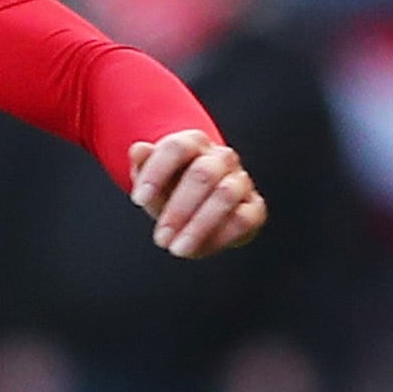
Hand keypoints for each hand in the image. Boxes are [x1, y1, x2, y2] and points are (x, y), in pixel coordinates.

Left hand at [128, 131, 267, 258]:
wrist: (197, 207)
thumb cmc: (170, 188)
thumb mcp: (150, 180)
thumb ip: (143, 166)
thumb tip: (138, 150)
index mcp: (193, 143)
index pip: (177, 147)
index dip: (157, 172)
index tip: (138, 200)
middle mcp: (221, 157)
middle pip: (203, 173)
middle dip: (179, 209)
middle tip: (161, 238)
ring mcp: (240, 180)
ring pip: (226, 195)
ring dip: (199, 226)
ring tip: (178, 249)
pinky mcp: (254, 206)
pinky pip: (244, 218)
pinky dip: (221, 236)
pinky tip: (200, 249)